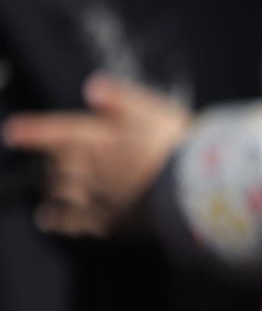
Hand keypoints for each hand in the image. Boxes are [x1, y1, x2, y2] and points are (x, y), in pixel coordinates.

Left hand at [2, 75, 191, 237]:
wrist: (194, 189)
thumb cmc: (175, 145)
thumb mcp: (151, 111)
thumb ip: (120, 99)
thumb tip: (92, 87)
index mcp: (95, 139)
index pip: (56, 132)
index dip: (34, 131)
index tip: (12, 131)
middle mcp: (89, 170)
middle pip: (58, 167)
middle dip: (51, 164)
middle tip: (49, 164)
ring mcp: (97, 198)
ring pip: (61, 195)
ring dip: (51, 193)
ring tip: (44, 196)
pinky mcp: (111, 222)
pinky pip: (76, 223)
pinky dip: (61, 222)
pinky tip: (53, 223)